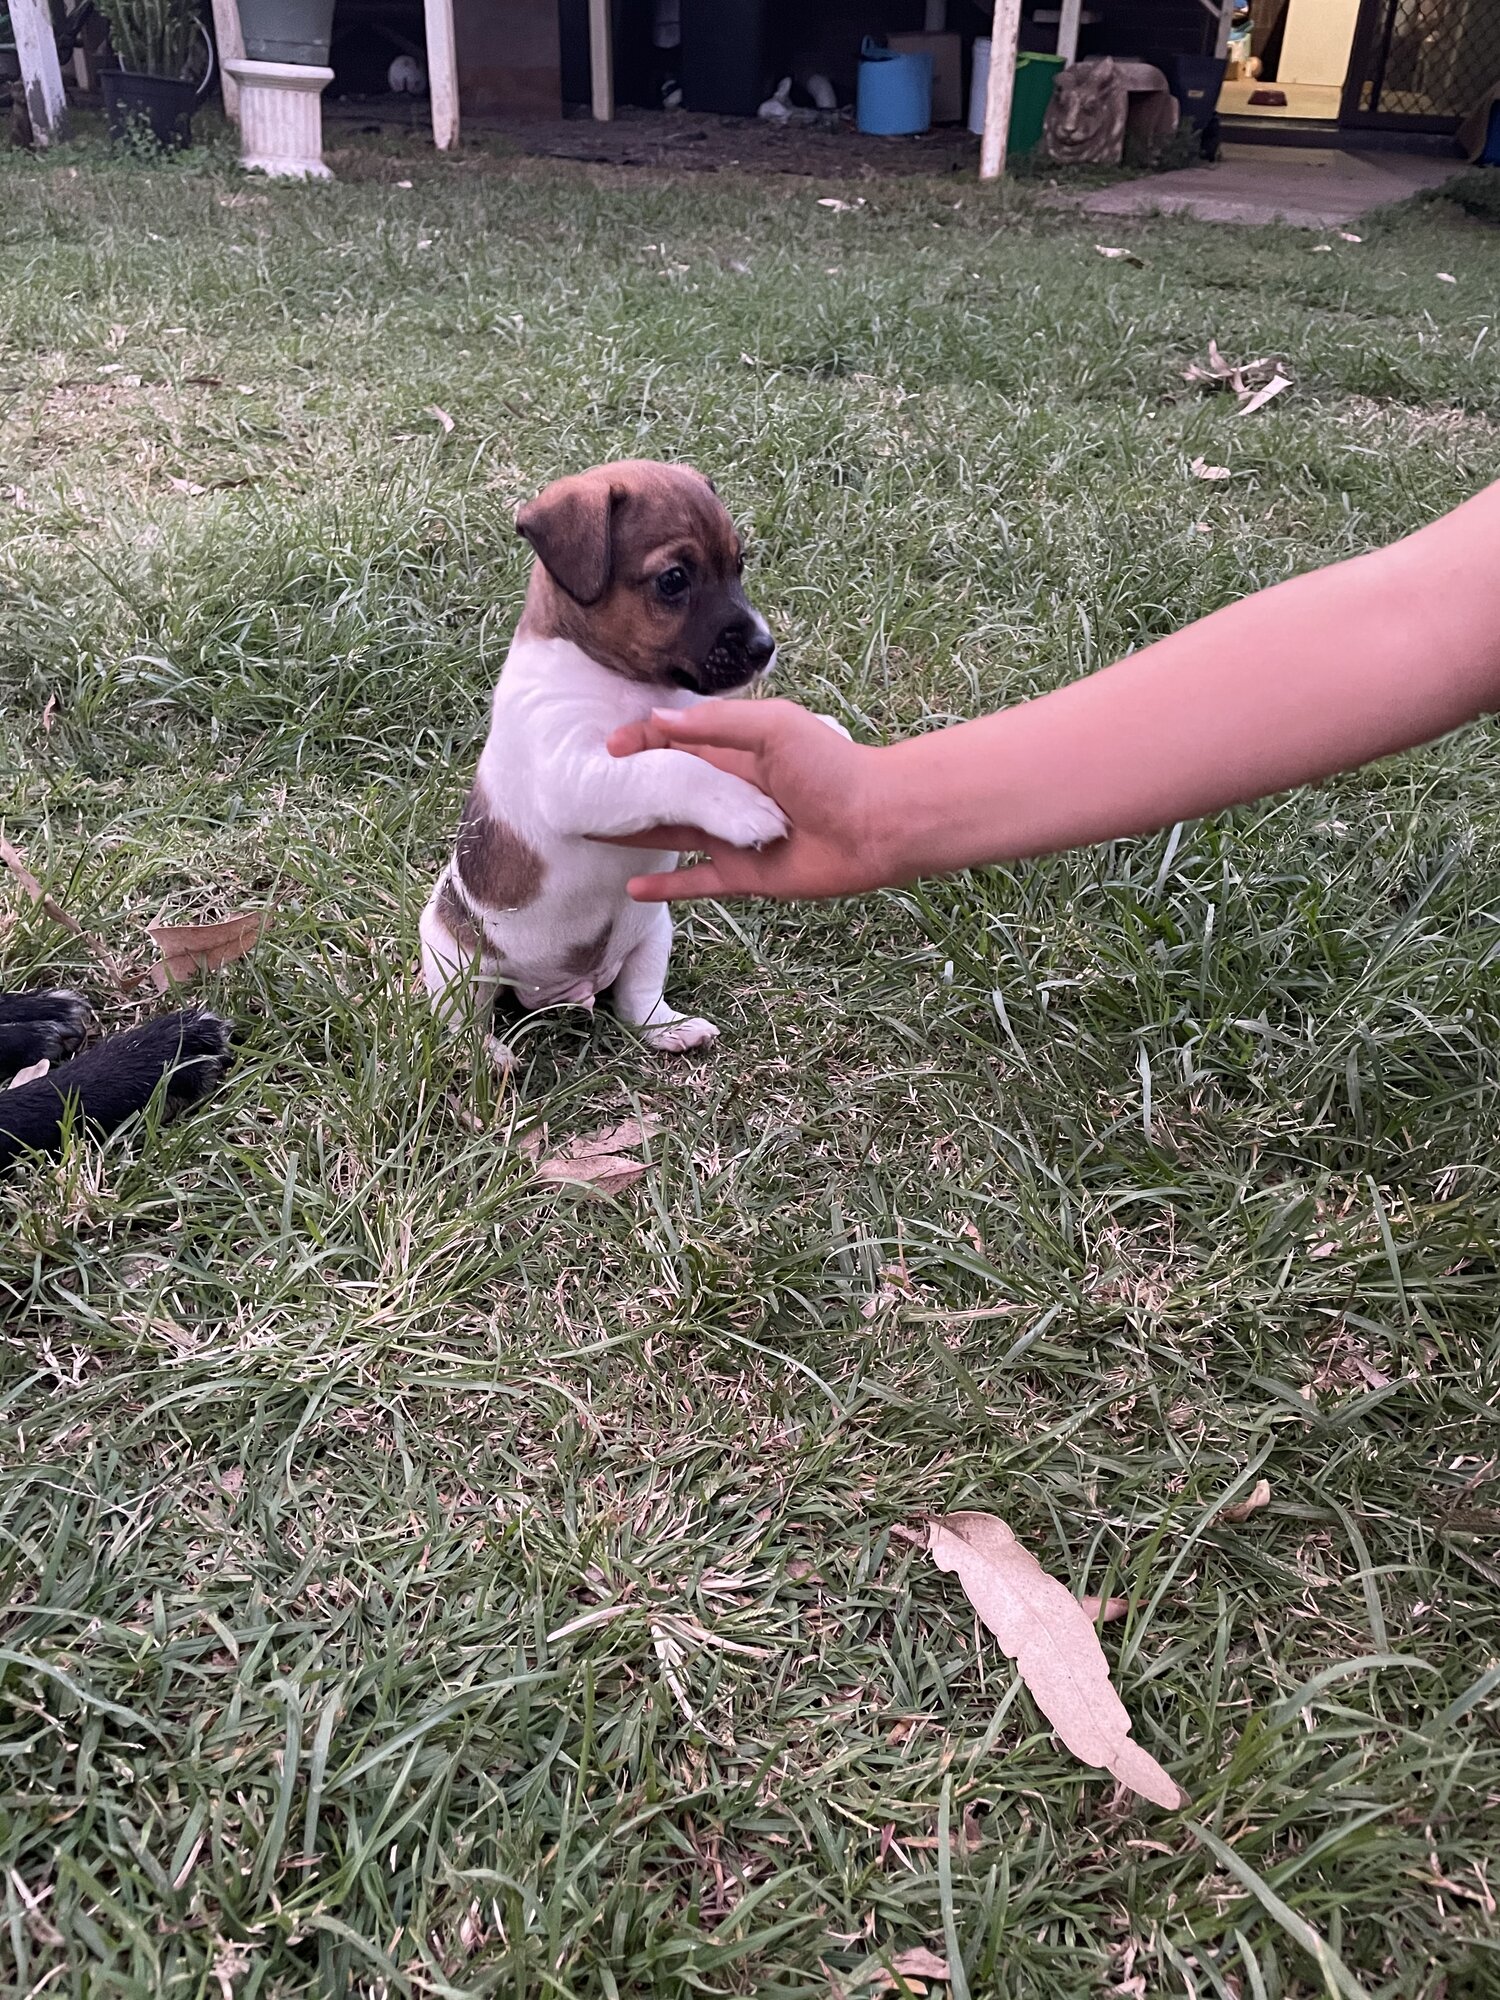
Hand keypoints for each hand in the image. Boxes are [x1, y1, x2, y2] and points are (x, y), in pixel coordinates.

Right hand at [603, 699, 886, 901]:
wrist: (878, 823)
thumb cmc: (834, 766)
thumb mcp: (774, 728)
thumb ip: (718, 725)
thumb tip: (659, 722)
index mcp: (735, 754)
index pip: (675, 745)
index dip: (640, 744)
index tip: (604, 750)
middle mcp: (728, 795)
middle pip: (667, 791)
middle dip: (628, 789)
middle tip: (583, 791)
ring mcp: (733, 836)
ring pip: (673, 834)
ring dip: (635, 833)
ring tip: (591, 832)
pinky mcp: (744, 875)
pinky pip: (697, 882)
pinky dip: (667, 886)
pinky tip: (632, 888)